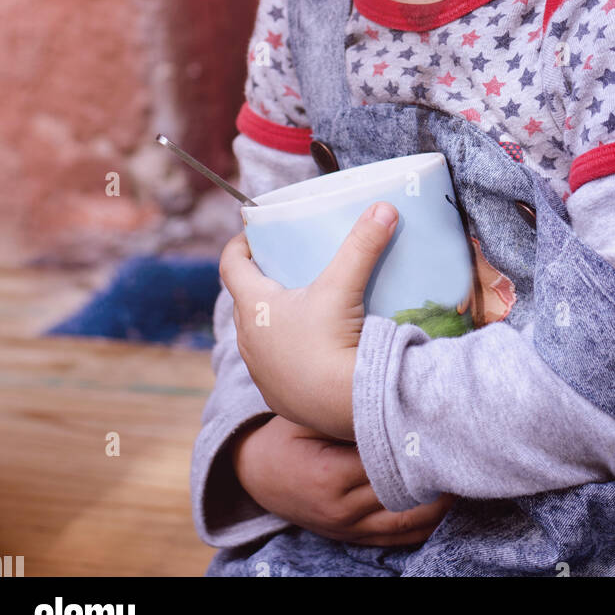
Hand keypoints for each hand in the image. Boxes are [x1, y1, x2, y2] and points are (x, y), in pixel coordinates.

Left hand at [219, 201, 398, 440]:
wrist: (344, 407)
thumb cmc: (331, 342)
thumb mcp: (344, 286)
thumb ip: (362, 244)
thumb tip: (384, 207)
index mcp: (253, 306)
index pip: (230, 266)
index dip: (238, 246)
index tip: (253, 235)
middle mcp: (247, 339)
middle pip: (244, 300)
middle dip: (260, 281)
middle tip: (284, 267)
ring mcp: (261, 371)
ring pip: (257, 336)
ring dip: (271, 320)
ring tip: (300, 308)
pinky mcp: (277, 396)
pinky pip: (274, 366)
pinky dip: (286, 353)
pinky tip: (310, 351)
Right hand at [233, 416, 457, 546]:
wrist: (255, 472)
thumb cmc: (285, 435)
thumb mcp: (307, 415)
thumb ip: (346, 410)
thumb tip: (393, 395)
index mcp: (330, 475)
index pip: (390, 462)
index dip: (420, 446)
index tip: (445, 428)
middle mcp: (341, 509)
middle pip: (404, 495)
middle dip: (437, 476)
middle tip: (467, 451)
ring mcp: (348, 528)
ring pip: (407, 523)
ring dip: (439, 504)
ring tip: (465, 477)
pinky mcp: (352, 537)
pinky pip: (397, 539)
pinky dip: (425, 525)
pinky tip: (446, 504)